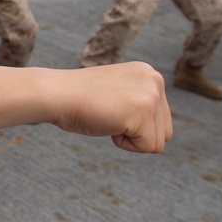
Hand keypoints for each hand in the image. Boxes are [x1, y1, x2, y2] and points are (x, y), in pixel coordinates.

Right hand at [51, 62, 171, 153]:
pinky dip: (124, 144)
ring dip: (130, 139)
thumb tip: (160, 130)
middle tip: (108, 114)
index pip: (161, 118)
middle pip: (164, 131)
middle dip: (136, 133)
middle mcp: (155, 80)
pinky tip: (107, 123)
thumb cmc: (79, 98)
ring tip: (108, 117)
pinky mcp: (142, 112)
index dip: (134, 123)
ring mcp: (150, 95)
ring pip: (157, 142)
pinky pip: (147, 147)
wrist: (56, 94)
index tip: (110, 107)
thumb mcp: (118, 92)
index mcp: (149, 74)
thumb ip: (139, 101)